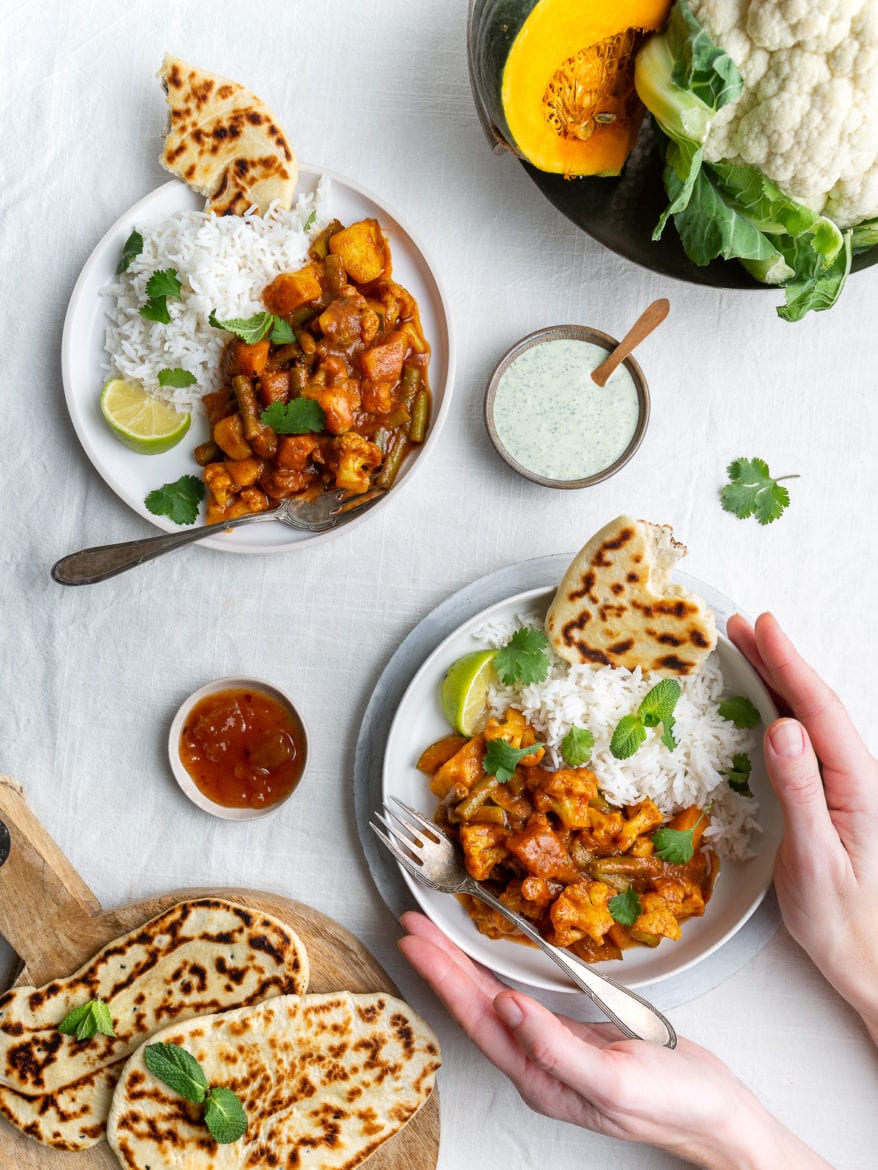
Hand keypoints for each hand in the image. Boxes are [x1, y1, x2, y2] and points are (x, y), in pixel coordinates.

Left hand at [399, 912, 829, 1168]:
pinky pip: (522, 995)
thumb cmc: (673, 1103)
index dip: (442, 978)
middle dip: (440, 963)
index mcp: (539, 1075)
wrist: (717, 1114)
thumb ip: (556, 1046)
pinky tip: (486, 958)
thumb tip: (505, 1006)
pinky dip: (497, 971)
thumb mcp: (614, 1078)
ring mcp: (553, 1047)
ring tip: (434, 934)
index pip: (477, 1018)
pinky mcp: (574, 1033)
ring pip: (493, 999)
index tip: (415, 941)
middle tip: (411, 923)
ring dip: (461, 965)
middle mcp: (536, 1061)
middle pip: (475, 1006)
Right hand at [728, 613, 877, 1039]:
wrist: (872, 963)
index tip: (764, 626)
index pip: (819, 711)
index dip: (790, 664)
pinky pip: (805, 741)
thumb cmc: (844, 922)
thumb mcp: (815, 861)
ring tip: (747, 647)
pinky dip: (779, 710)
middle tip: (742, 624)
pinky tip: (762, 702)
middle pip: (815, 705)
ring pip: (811, 719)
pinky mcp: (832, 799)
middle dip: (780, 660)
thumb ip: (800, 791)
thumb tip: (782, 727)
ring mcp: (846, 786)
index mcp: (858, 785)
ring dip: (779, 680)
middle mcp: (856, 777)